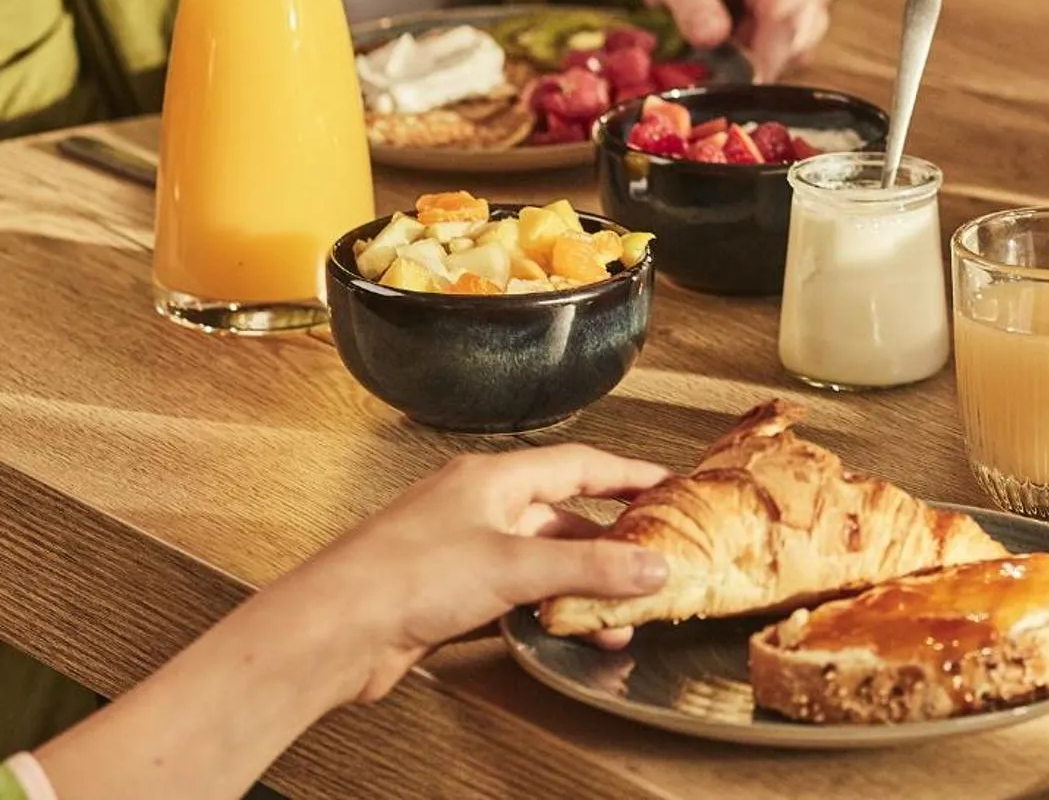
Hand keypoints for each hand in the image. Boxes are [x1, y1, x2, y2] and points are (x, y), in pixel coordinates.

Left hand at [270, 444, 670, 703]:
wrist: (331, 633)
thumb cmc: (403, 575)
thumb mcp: (513, 564)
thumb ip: (588, 566)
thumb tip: (651, 566)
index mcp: (492, 479)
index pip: (579, 465)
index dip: (629, 474)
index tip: (669, 484)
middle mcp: (477, 509)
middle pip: (562, 518)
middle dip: (610, 545)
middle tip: (654, 562)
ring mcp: (461, 553)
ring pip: (540, 563)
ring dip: (580, 588)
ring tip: (619, 616)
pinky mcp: (447, 597)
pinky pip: (515, 597)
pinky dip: (546, 611)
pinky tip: (568, 631)